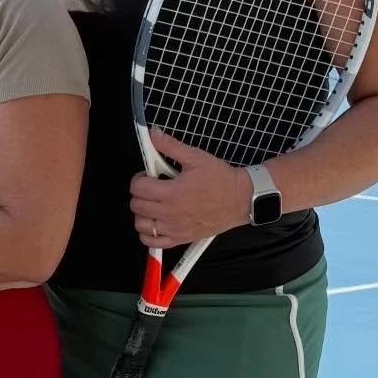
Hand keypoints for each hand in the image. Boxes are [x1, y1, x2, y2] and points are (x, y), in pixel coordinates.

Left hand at [129, 132, 251, 246]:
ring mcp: (174, 228)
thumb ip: (171, 146)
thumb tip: (153, 134)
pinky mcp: (181, 238)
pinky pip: (153, 243)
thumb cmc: (221, 179)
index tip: (148, 176)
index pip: (138, 188)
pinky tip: (154, 223)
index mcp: (172, 192)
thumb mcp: (196, 157)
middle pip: (136, 206)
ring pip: (141, 225)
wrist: (240, 199)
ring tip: (152, 204)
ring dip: (141, 213)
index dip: (139, 178)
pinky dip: (148, 234)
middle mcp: (170, 213)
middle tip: (151, 187)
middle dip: (140, 194)